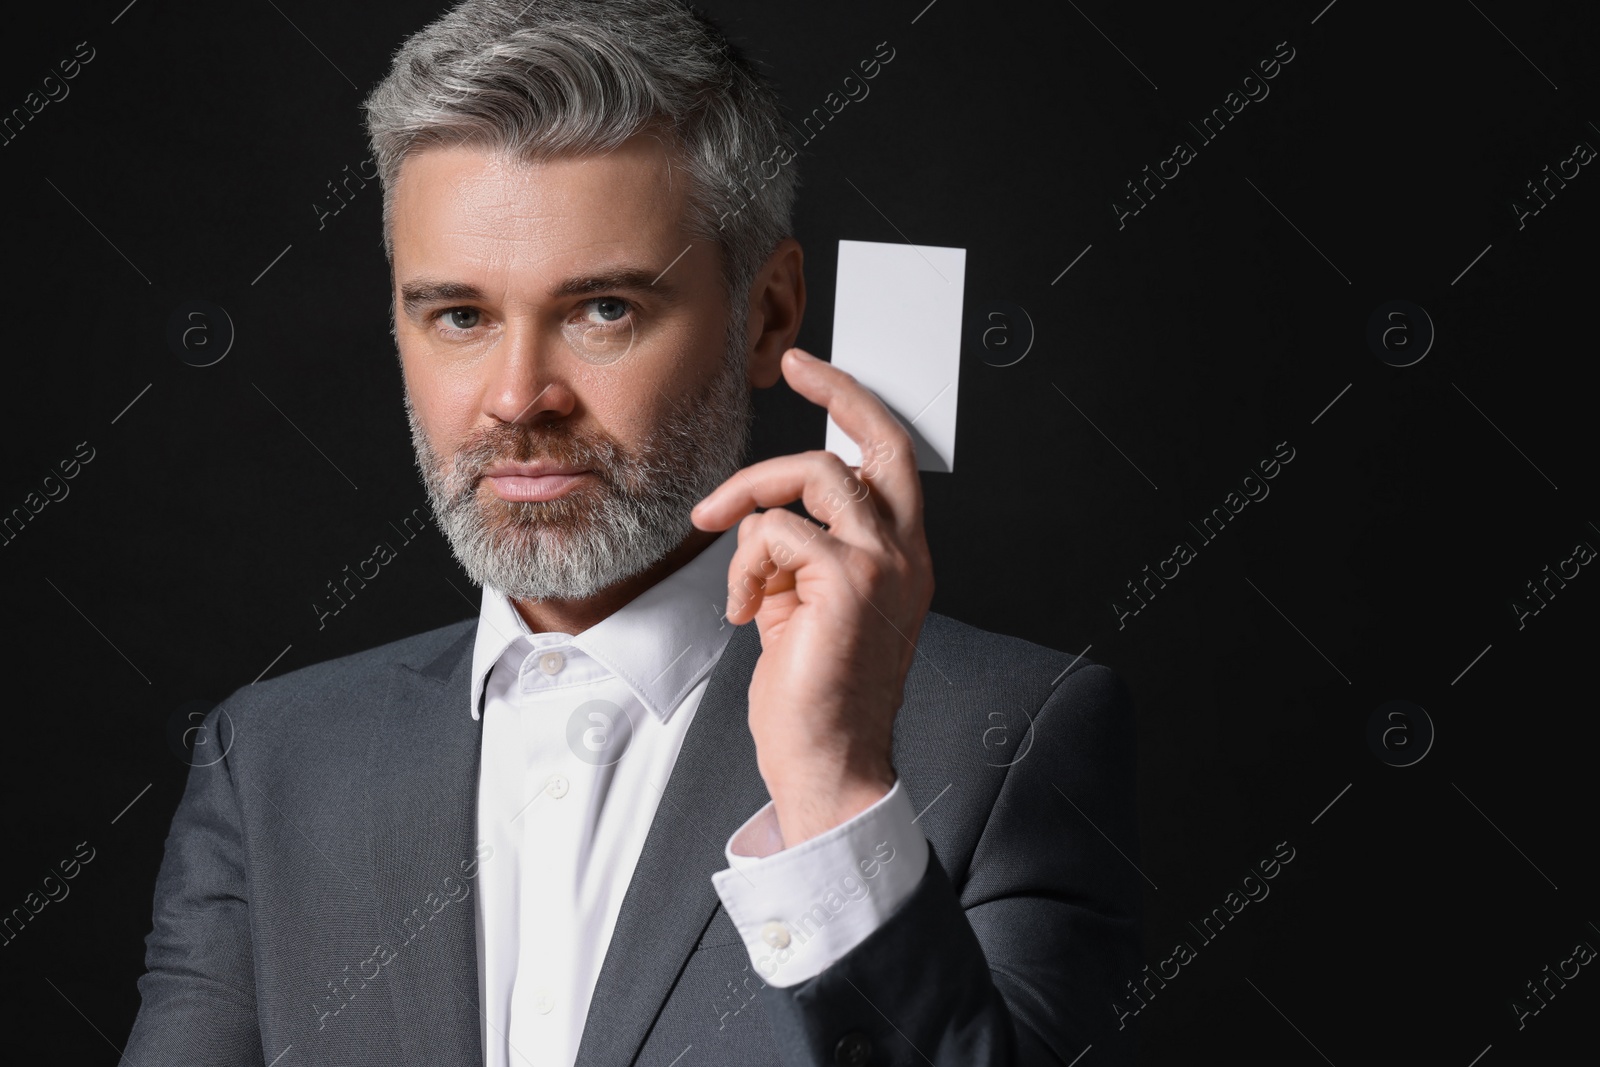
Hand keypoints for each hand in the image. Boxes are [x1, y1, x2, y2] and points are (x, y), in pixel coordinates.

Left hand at [690, 347, 933, 846]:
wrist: (827, 763)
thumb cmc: (814, 696)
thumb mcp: (805, 608)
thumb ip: (800, 555)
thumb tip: (764, 519)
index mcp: (900, 558)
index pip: (891, 462)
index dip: (856, 409)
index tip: (813, 376)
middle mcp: (903, 553)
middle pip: (877, 441)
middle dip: (837, 391)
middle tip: (794, 368)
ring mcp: (881, 564)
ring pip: (813, 474)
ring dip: (751, 498)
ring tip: (725, 542)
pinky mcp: (846, 582)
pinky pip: (774, 531)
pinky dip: (743, 568)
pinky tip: (742, 613)